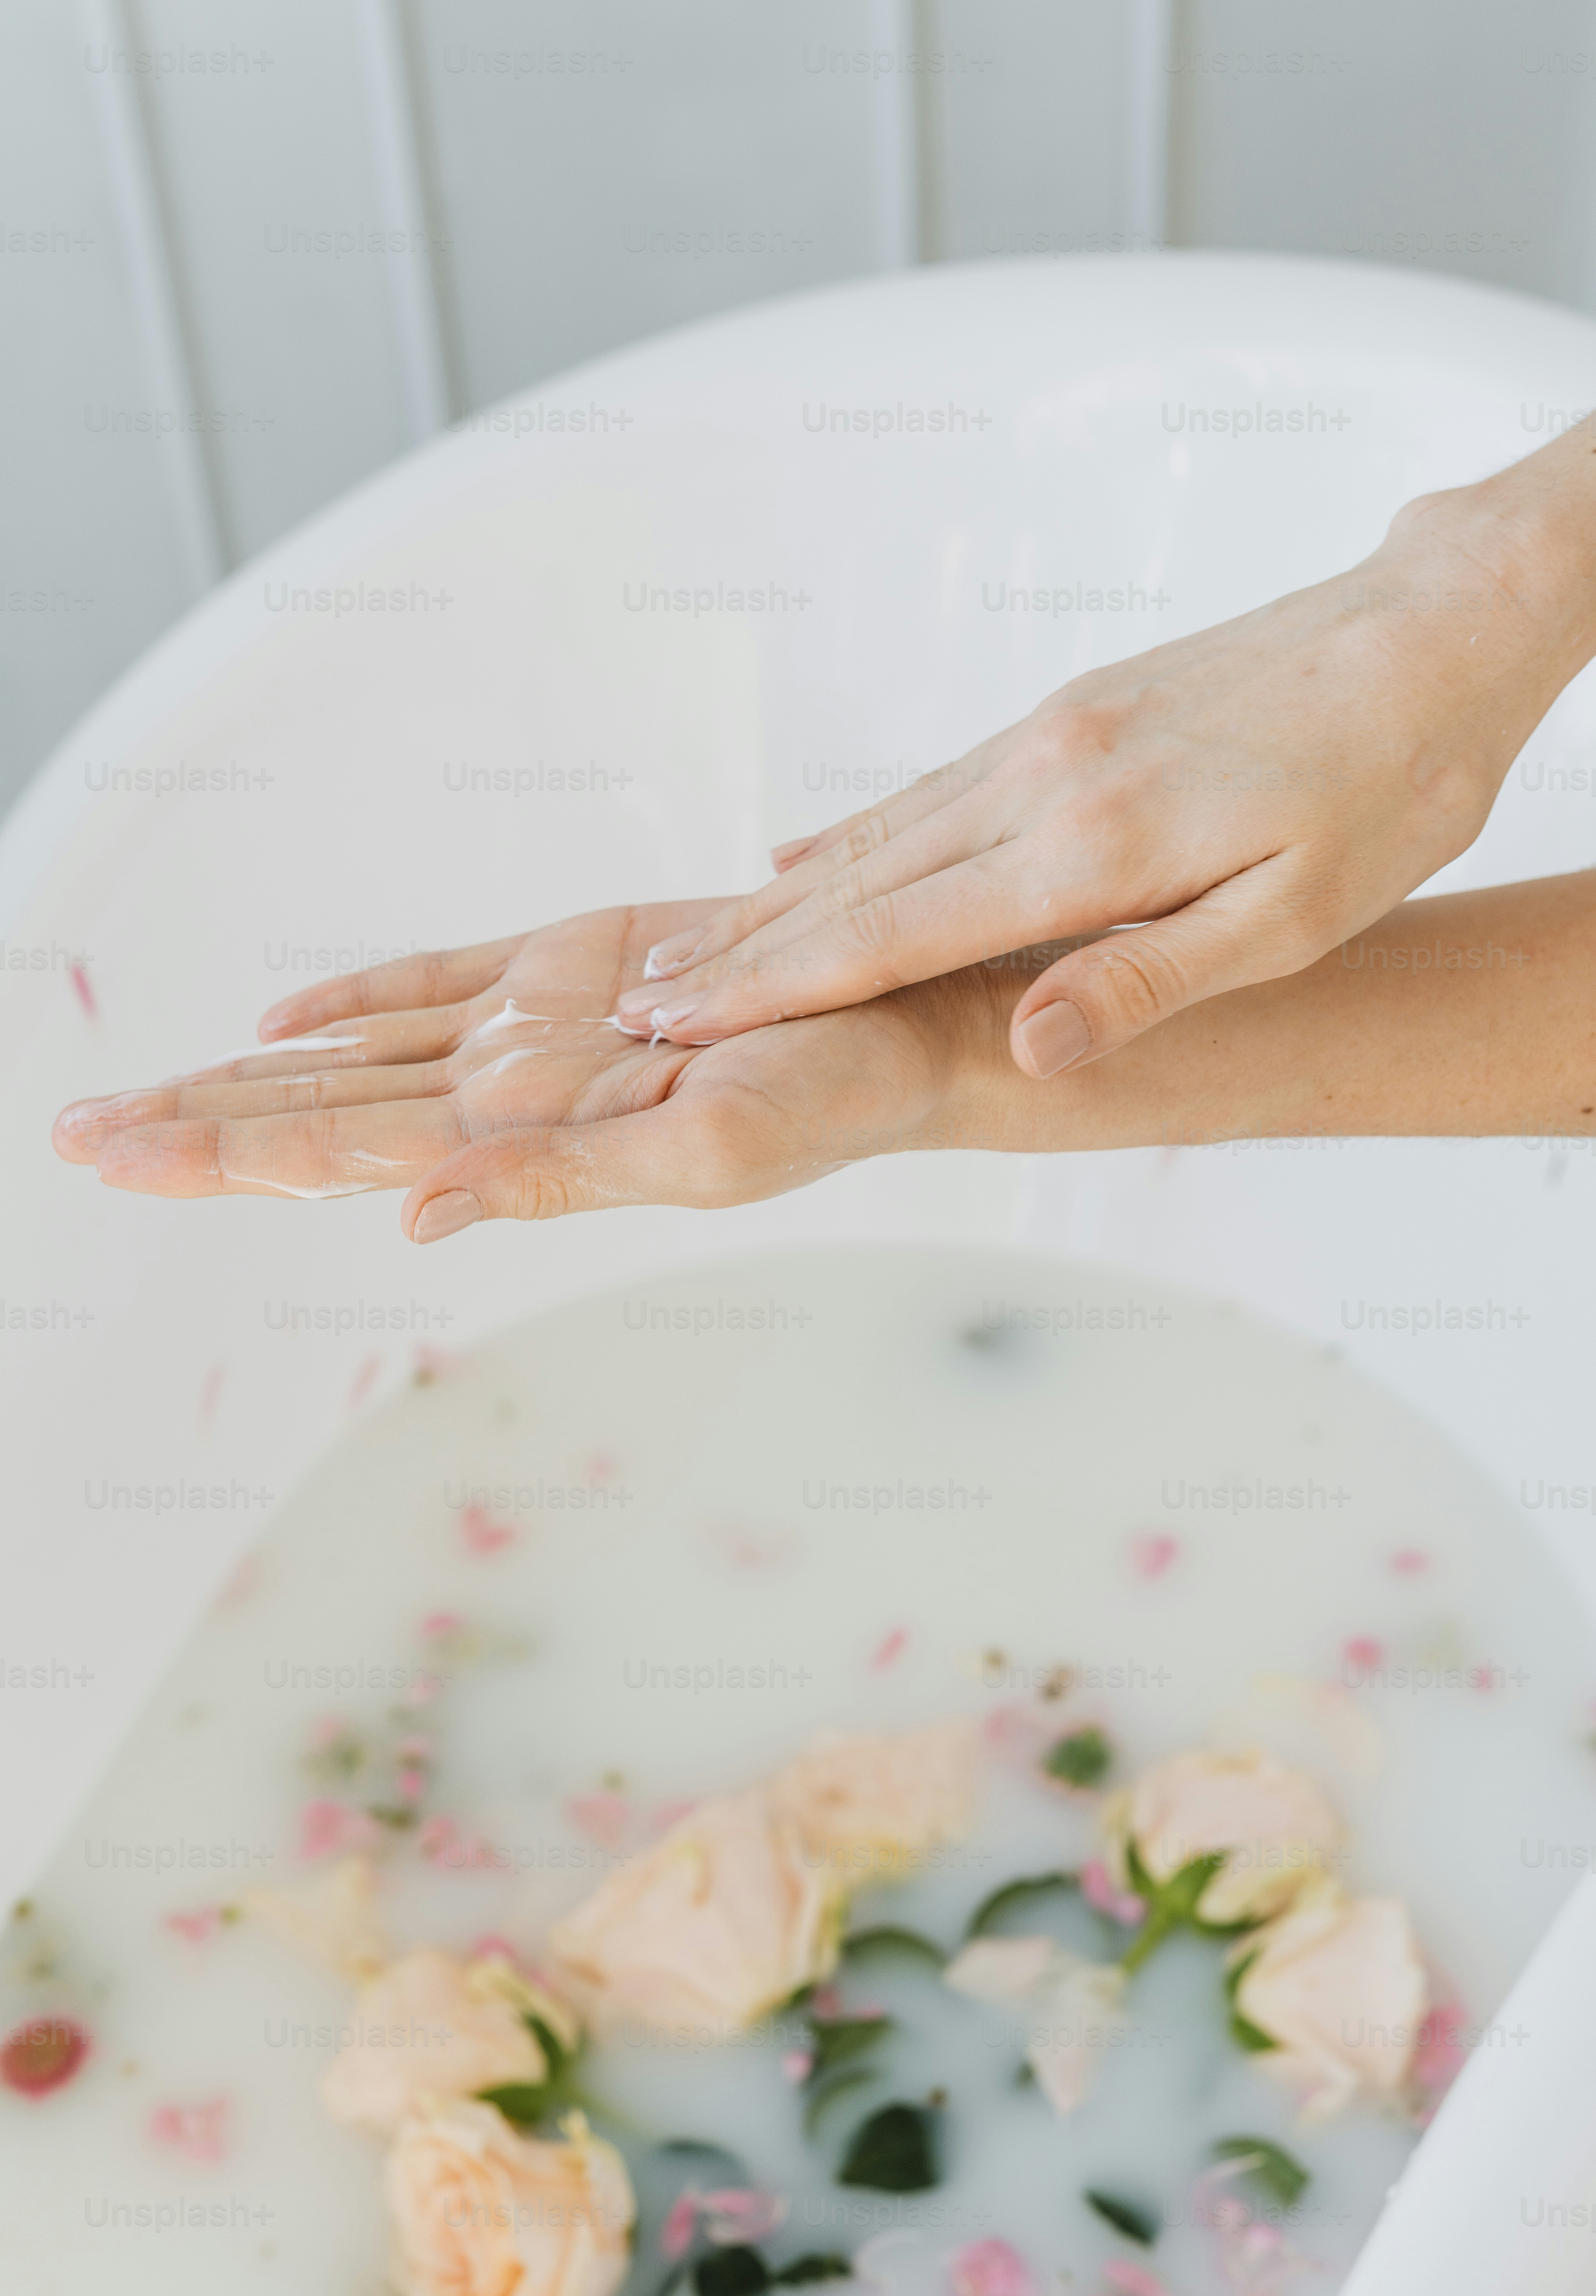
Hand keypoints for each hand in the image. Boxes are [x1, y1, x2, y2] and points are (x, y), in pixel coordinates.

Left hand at [51, 906, 987, 1238]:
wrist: (903, 1027)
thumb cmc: (834, 1097)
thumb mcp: (705, 1152)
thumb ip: (555, 1185)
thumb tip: (406, 1215)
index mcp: (520, 1143)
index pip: (330, 1151)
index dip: (216, 1153)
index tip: (106, 1155)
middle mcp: (500, 1099)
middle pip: (312, 1112)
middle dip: (192, 1128)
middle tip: (73, 1135)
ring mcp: (523, 1035)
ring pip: (351, 1056)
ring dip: (247, 1075)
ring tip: (144, 1096)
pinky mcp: (561, 971)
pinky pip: (432, 987)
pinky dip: (352, 1002)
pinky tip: (281, 1018)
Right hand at [611, 474, 1595, 1076]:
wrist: (1431, 630)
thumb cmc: (1390, 787)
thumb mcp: (1299, 916)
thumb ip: (1152, 980)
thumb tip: (1031, 1049)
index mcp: (1094, 845)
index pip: (893, 938)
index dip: (775, 991)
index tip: (674, 1028)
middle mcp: (1045, 780)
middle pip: (858, 885)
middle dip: (739, 952)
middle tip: (631, 1005)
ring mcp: (1048, 740)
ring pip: (879, 835)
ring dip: (777, 898)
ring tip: (689, 946)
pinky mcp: (1067, 717)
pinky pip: (930, 793)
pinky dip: (850, 836)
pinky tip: (798, 856)